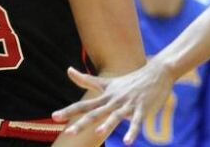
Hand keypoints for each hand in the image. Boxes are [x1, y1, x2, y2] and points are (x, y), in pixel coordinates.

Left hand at [52, 60, 173, 144]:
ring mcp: (127, 104)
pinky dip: (132, 131)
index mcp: (105, 97)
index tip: (54, 116)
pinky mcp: (141, 109)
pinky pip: (136, 122)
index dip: (69, 111)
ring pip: (115, 116)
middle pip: (95, 113)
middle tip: (69, 132)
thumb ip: (86, 79)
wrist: (155, 73)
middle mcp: (113, 101)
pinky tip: (128, 142)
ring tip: (98, 133)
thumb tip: (68, 70)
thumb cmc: (129, 81)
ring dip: (107, 125)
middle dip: (82, 123)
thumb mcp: (107, 82)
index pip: (83, 105)